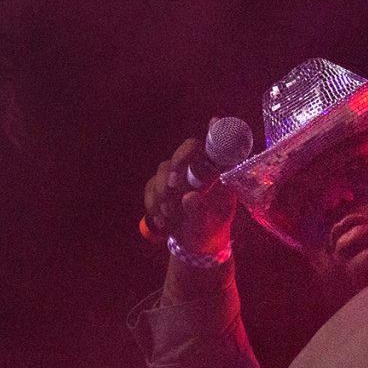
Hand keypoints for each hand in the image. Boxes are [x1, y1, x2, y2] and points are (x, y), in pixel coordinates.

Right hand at [142, 136, 238, 258]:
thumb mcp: (208, 226)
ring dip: (163, 192)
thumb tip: (189, 197)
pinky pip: (151, 186)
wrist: (195, 246)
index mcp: (217, 174)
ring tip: (170, 215)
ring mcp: (178, 175)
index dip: (216, 133)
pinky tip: (162, 222)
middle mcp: (198, 169)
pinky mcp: (162, 186)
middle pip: (186, 150)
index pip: (217, 149)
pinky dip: (153, 203)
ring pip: (164, 168)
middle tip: (173, 187)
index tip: (214, 121)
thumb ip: (200, 212)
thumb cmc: (209, 232)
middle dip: (176, 165)